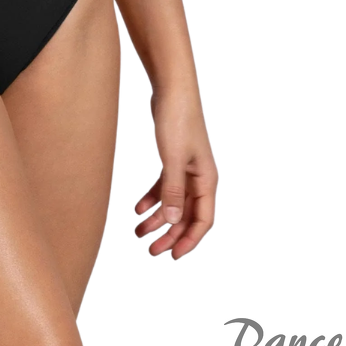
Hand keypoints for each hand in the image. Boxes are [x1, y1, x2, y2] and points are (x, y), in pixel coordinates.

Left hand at [135, 89, 216, 258]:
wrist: (172, 89)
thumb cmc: (178, 120)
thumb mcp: (174, 159)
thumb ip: (173, 191)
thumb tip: (172, 221)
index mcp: (207, 180)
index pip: (204, 220)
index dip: (190, 240)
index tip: (173, 256)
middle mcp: (200, 178)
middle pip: (187, 216)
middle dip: (170, 235)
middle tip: (150, 250)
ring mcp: (188, 169)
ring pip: (174, 203)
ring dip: (158, 219)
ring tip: (137, 232)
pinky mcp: (174, 160)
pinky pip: (165, 187)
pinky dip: (152, 198)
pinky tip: (137, 207)